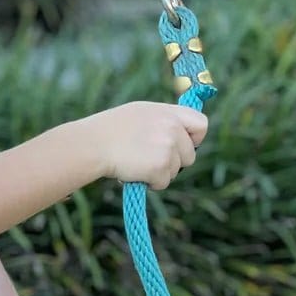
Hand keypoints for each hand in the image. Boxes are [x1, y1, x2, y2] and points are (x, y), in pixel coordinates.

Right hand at [91, 102, 208, 190]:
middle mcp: (172, 127)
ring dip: (160, 172)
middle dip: (174, 162)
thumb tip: (180, 132)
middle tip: (151, 159)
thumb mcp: (141, 113)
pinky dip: (150, 183)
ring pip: (176, 170)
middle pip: (189, 155)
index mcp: (168, 112)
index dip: (195, 138)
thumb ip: (164, 120)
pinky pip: (163, 182)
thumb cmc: (111, 129)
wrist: (94, 144)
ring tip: (137, 163)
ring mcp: (168, 146)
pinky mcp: (160, 166)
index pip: (201, 124)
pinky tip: (134, 172)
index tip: (184, 145)